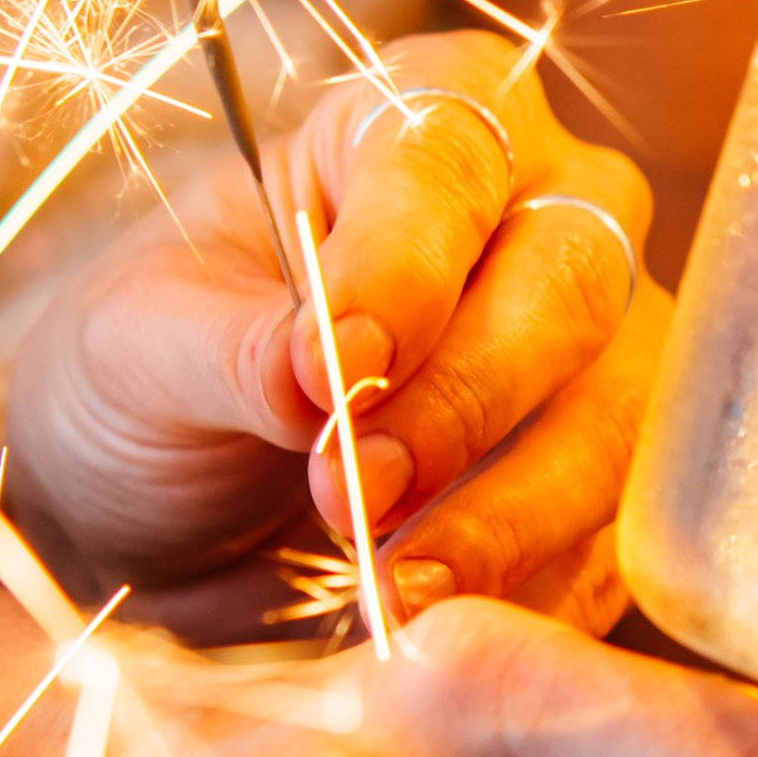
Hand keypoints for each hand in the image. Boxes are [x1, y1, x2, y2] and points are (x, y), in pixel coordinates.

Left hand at [8, 29, 661, 637]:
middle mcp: (541, 213)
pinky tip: (446, 631)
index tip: (334, 364)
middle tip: (352, 492)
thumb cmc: (150, 378)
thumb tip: (310, 375)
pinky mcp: (616, 482)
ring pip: (620, 413)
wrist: (167, 513)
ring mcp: (604, 349)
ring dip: (510, 513)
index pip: (449, 154)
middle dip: (464, 399)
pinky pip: (623, 534)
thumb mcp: (134, 346)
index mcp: (411, 126)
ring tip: (393, 591)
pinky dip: (537, 590)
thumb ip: (221, 346)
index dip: (405, 259)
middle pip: (573, 278)